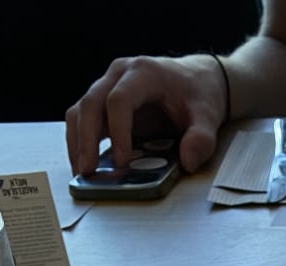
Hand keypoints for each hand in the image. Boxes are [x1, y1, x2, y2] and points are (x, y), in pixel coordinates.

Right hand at [66, 54, 228, 177]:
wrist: (198, 79)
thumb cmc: (199, 92)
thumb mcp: (208, 115)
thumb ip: (201, 138)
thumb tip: (188, 161)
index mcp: (144, 73)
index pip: (119, 100)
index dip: (118, 132)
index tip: (122, 161)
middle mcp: (120, 75)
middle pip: (91, 103)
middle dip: (86, 139)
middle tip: (88, 170)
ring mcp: (109, 86)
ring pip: (81, 109)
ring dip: (77, 141)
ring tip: (82, 171)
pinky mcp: (106, 101)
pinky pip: (84, 118)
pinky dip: (81, 140)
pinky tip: (86, 162)